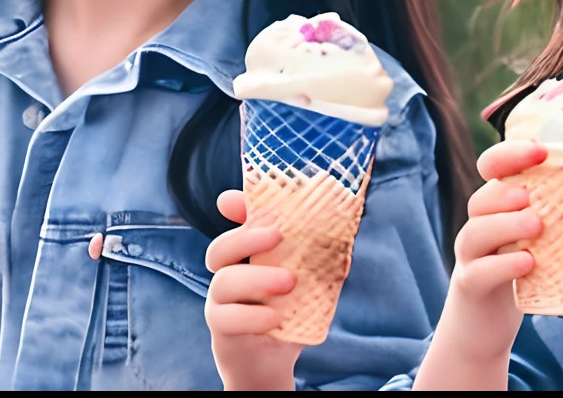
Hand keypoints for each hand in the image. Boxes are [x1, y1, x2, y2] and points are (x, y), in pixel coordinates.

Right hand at [203, 189, 301, 390]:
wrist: (273, 362)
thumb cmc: (289, 315)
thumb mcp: (307, 282)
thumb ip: (317, 257)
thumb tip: (342, 229)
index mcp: (247, 257)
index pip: (236, 225)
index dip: (236, 208)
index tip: (236, 200)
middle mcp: (228, 274)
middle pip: (221, 249)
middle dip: (247, 237)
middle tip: (279, 234)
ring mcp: (220, 302)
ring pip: (224, 281)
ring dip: (257, 278)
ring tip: (290, 282)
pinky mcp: (222, 329)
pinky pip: (228, 318)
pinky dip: (252, 315)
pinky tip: (275, 317)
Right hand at [414, 140, 549, 389]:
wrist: (482, 328)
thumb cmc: (517, 276)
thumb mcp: (541, 244)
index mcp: (498, 207)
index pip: (493, 168)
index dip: (510, 154)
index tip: (541, 151)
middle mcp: (479, 225)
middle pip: (482, 197)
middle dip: (506, 190)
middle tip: (533, 194)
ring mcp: (471, 256)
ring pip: (476, 231)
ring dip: (506, 224)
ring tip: (536, 225)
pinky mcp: (470, 286)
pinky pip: (479, 271)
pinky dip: (502, 265)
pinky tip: (527, 263)